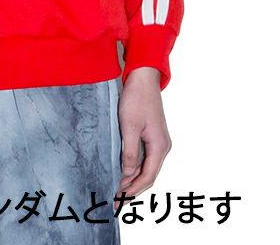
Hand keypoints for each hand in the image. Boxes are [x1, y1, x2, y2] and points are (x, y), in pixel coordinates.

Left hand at [114, 67, 171, 206]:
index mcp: (159, 146)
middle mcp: (163, 147)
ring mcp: (159, 141)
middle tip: (116, 200)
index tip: (119, 199)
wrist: (143, 78)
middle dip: (133, 189)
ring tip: (119, 190)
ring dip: (134, 180)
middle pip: (149, 175)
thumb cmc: (136, 99)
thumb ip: (130, 152)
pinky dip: (135, 168)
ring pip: (147, 168)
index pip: (147, 177)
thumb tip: (128, 174)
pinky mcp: (153, 136)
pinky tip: (125, 172)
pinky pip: (146, 158)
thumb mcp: (129, 126)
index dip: (133, 190)